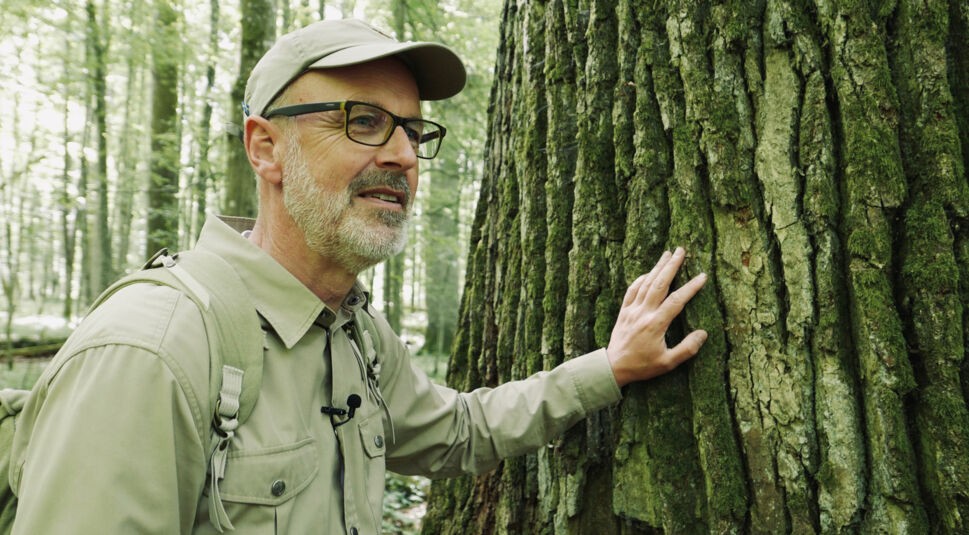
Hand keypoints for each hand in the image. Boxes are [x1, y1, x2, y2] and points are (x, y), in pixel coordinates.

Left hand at [606, 247, 707, 386]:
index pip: (676, 300)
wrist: (613, 367)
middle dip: (671, 265)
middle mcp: (643, 313)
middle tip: (681, 250)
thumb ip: (687, 349)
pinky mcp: (623, 311)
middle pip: (659, 284)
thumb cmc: (642, 366)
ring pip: (646, 283)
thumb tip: (703, 333)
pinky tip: (648, 273)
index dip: (690, 287)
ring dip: (657, 267)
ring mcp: (631, 310)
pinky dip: (641, 279)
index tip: (702, 276)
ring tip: (667, 253)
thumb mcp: (668, 363)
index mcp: (655, 324)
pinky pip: (632, 290)